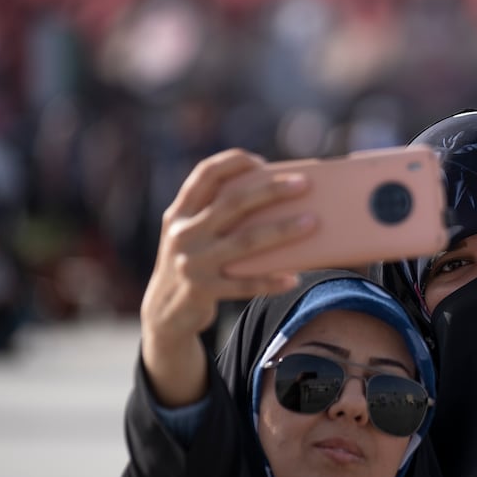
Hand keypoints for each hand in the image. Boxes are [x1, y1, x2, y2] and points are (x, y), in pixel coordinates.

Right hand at [140, 148, 315, 404]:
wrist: (164, 314)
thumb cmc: (193, 263)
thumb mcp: (190, 234)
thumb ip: (213, 213)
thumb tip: (272, 192)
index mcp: (180, 212)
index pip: (205, 174)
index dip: (234, 162)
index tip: (262, 163)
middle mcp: (183, 233)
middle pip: (233, 202)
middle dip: (271, 190)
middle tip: (304, 183)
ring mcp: (192, 262)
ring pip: (245, 241)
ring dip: (282, 230)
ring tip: (312, 222)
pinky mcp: (202, 290)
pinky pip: (244, 284)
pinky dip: (270, 281)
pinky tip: (293, 278)